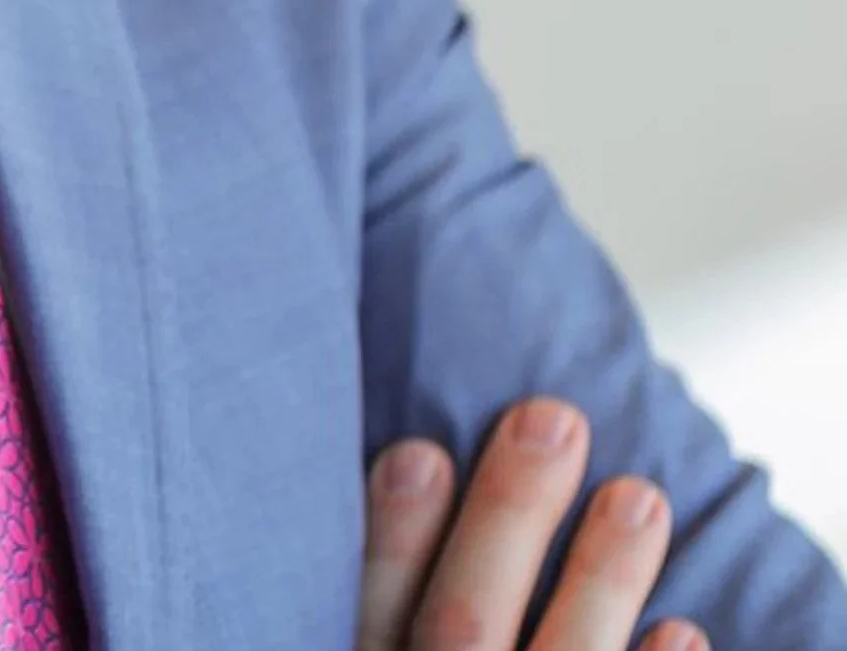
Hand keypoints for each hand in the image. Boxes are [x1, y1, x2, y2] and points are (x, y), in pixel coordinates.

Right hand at [358, 397, 704, 650]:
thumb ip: (383, 597)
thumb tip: (400, 457)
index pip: (369, 611)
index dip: (394, 536)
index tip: (423, 451)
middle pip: (462, 627)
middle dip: (507, 521)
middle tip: (551, 423)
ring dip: (602, 581)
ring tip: (640, 498)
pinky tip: (682, 628)